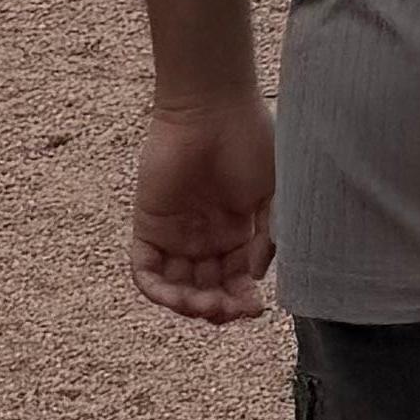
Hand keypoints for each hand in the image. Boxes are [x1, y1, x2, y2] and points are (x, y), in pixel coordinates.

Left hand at [131, 91, 276, 323]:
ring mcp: (175, 235)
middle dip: (219, 307)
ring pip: (176, 288)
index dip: (244, 299)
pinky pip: (146, 271)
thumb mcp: (274, 191)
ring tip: (207, 306)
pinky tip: (177, 297)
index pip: (236, 279)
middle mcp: (205, 239)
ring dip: (191, 305)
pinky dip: (157, 290)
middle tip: (231, 311)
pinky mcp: (149, 228)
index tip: (258, 309)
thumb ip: (269, 234)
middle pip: (207, 290)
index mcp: (236, 232)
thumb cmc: (252, 141)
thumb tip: (258, 275)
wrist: (214, 109)